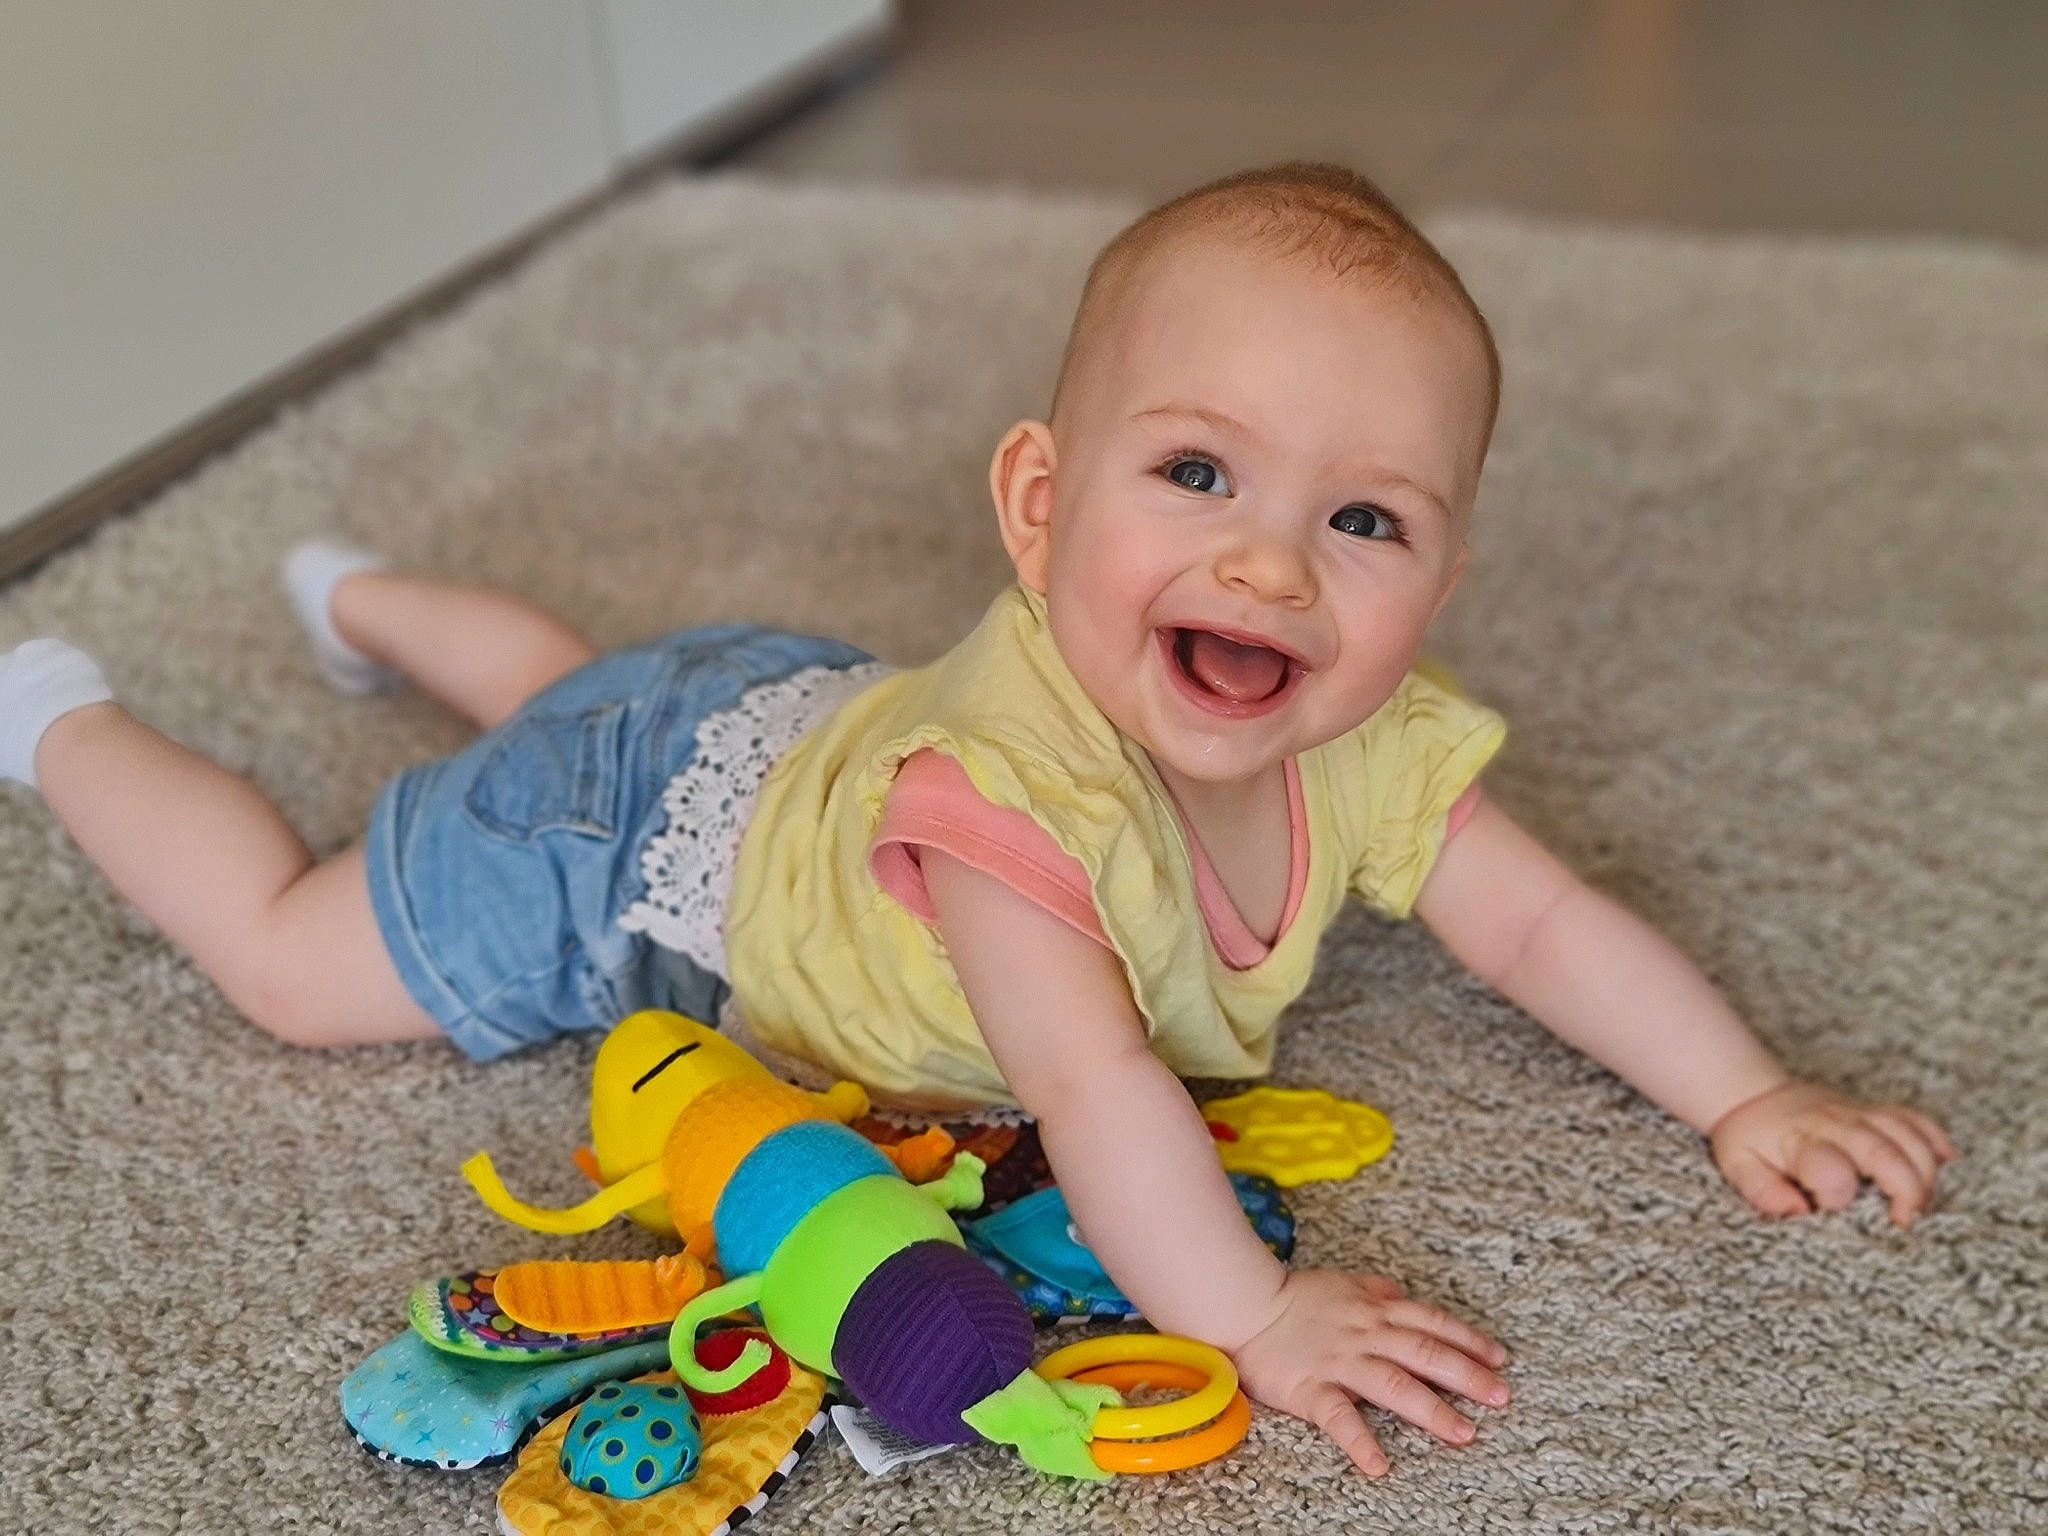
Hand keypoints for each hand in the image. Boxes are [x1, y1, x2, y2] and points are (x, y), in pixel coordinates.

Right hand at [1230, 1267, 1509, 1476]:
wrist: (1242, 1305)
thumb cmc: (1293, 1298)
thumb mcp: (1342, 1282)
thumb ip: (1375, 1290)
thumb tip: (1402, 1295)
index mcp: (1374, 1311)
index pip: (1431, 1322)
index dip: (1467, 1340)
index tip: (1499, 1358)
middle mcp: (1365, 1336)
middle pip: (1425, 1353)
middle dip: (1467, 1375)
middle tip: (1500, 1397)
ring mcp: (1340, 1363)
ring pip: (1395, 1385)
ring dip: (1432, 1410)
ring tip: (1463, 1434)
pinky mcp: (1311, 1390)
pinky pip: (1339, 1418)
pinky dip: (1360, 1442)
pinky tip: (1380, 1465)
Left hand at [1709, 1080, 1958, 1225]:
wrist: (1754, 1095)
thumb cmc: (1749, 1139)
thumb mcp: (1739, 1167)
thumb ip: (1762, 1192)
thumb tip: (1798, 1213)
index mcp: (1801, 1143)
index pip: (1830, 1170)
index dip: (1838, 1196)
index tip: (1834, 1213)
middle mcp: (1837, 1126)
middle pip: (1884, 1152)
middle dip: (1906, 1190)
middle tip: (1905, 1222)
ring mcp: (1860, 1115)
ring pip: (1908, 1134)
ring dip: (1926, 1171)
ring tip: (1921, 1205)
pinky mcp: (1876, 1112)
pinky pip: (1915, 1119)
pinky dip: (1935, 1139)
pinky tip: (1948, 1161)